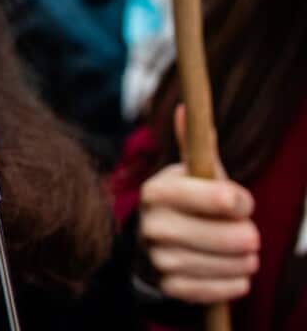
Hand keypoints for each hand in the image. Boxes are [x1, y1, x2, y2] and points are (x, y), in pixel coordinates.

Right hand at [138, 106, 259, 303]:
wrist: (155, 247)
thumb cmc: (186, 205)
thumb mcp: (192, 175)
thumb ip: (197, 147)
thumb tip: (185, 108)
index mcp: (157, 190)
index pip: (213, 196)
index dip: (238, 201)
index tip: (242, 202)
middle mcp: (151, 224)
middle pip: (225, 237)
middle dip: (247, 236)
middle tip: (248, 235)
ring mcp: (158, 258)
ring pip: (226, 264)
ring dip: (244, 261)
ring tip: (242, 254)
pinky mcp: (169, 287)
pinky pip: (217, 291)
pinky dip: (233, 283)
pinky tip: (232, 273)